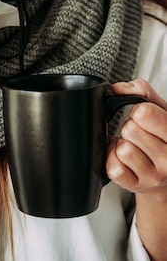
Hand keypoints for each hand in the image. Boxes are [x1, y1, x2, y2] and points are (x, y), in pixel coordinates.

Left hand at [106, 79, 166, 194]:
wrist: (166, 175)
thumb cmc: (162, 138)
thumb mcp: (161, 110)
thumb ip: (142, 92)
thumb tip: (118, 88)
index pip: (144, 113)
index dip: (139, 111)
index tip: (143, 116)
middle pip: (129, 129)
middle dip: (130, 127)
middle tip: (140, 134)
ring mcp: (154, 176)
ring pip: (122, 148)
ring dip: (122, 144)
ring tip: (135, 147)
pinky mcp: (138, 187)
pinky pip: (114, 167)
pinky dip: (114, 160)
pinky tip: (127, 160)